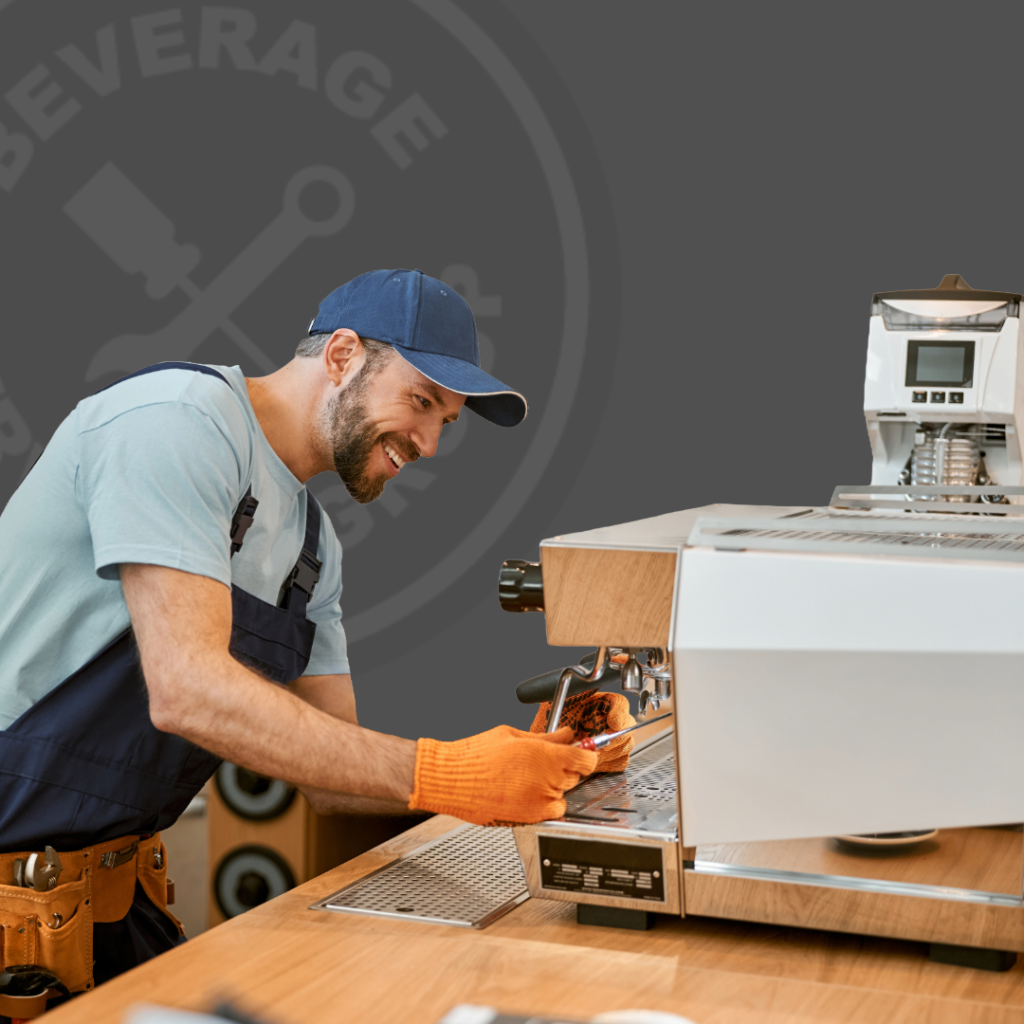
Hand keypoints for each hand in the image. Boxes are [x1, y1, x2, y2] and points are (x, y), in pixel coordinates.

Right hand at [408, 725, 597, 824]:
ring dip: (554, 787)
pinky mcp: (529, 819)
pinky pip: (551, 812)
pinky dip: (544, 804)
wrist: (451, 780)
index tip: (582, 753)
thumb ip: (545, 737)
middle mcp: (547, 780)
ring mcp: (539, 802)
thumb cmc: (475, 756)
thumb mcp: (513, 735)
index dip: (586, 754)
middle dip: (565, 768)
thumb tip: (565, 734)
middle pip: (576, 776)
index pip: (587, 758)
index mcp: (546, 755)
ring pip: (563, 795)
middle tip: (544, 762)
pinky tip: (525, 793)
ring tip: (529, 778)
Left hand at [530, 689, 634, 772]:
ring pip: (625, 746)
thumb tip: (581, 688)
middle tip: (599, 744)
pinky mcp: (609, 758)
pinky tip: (593, 761)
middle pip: (628, 726)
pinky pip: (619, 762)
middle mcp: (609, 720)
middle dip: (615, 738)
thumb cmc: (549, 721)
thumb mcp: (556, 703)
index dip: (619, 713)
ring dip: (610, 752)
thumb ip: (570, 694)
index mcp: (600, 702)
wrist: (546, 742)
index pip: (620, 703)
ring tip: (591, 753)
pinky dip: (609, 764)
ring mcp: (611, 740)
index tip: (612, 722)